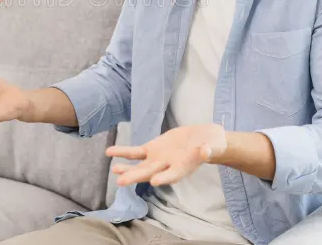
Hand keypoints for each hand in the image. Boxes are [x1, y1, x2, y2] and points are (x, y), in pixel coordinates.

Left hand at [107, 124, 227, 186]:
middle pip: (150, 173)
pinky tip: (109, 152)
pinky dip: (123, 152)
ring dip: (126, 168)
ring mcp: (158, 159)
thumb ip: (208, 150)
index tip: (155, 181)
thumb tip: (206, 151)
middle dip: (136, 177)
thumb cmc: (211, 145)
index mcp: (183, 169)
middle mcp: (167, 167)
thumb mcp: (212, 146)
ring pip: (139, 165)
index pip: (173, 175)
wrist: (203, 139)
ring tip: (114, 170)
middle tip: (121, 182)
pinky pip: (135, 152)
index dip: (164, 178)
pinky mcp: (152, 149)